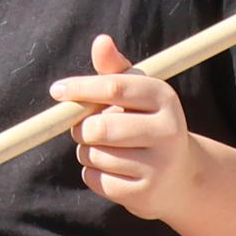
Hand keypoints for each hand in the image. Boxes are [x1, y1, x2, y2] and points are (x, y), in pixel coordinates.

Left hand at [53, 35, 198, 220]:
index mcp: (164, 97)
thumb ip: (114, 69)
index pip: (114, 87)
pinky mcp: (145, 194)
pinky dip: (92, 174)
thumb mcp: (136, 94)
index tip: (56, 91)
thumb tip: (101, 41)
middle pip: (99, 127)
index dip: (80, 88)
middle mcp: (168, 130)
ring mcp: (159, 165)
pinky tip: (111, 171)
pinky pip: (95, 179)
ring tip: (106, 150)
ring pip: (94, 154)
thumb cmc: (146, 124)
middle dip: (82, 128)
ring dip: (87, 152)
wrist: (179, 177)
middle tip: (86, 129)